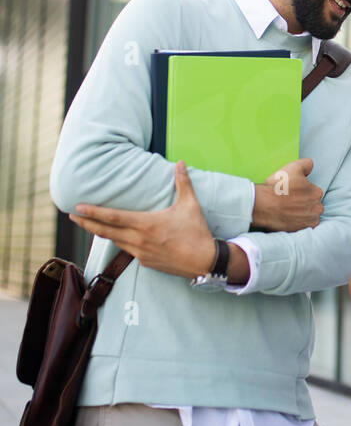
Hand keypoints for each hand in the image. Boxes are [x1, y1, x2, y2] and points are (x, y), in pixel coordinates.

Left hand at [69, 161, 215, 278]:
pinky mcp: (146, 263)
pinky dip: (119, 242)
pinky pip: (127, 250)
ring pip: (114, 241)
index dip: (93, 212)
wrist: (204, 262)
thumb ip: (182, 183)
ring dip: (100, 233)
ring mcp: (140, 253)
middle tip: (72, 216)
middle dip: (86, 223)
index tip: (77, 208)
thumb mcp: (190, 205)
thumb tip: (181, 162)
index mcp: (146, 224)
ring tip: (90, 225)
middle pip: (105, 231)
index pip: (112, 217)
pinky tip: (118, 238)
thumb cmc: (197, 232)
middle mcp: (139, 240)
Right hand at [252, 157, 323, 231]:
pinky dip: (296, 222)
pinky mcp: (301, 230)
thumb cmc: (278, 187)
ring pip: (308, 215)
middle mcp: (317, 208)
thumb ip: (306, 164)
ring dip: (301, 213)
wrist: (264, 206)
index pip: (312, 191)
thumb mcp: (293, 168)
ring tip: (287, 209)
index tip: (292, 191)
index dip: (301, 190)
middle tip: (289, 200)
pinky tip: (287, 217)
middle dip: (303, 202)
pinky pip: (302, 225)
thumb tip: (310, 167)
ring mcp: (309, 221)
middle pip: (312, 204)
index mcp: (317, 193)